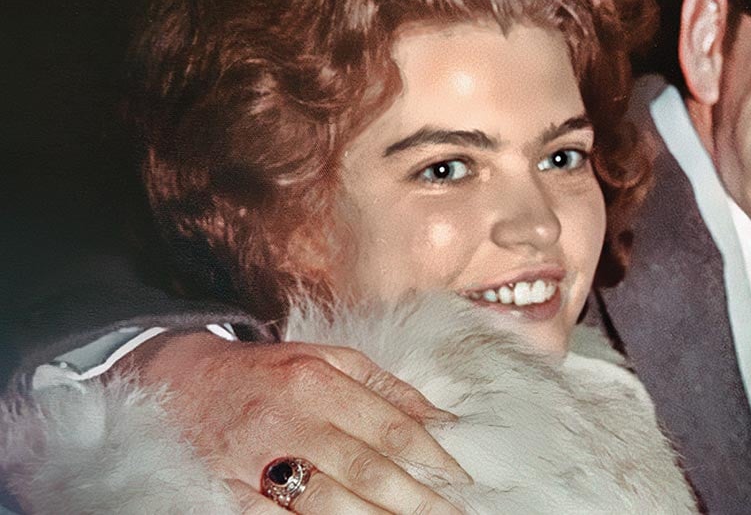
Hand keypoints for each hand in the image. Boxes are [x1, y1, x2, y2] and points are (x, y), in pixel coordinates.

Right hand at [120, 332, 466, 513]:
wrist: (179, 380)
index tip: (462, 479)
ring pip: (326, 503)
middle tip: (452, 514)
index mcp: (318, 380)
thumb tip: (445, 421)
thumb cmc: (271, 372)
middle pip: (366, 470)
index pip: (390, 425)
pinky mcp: (226, 489)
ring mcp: (254, 459)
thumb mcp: (331, 360)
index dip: (432, 456)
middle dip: (416, 499)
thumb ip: (388, 389)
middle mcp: (289, 418)